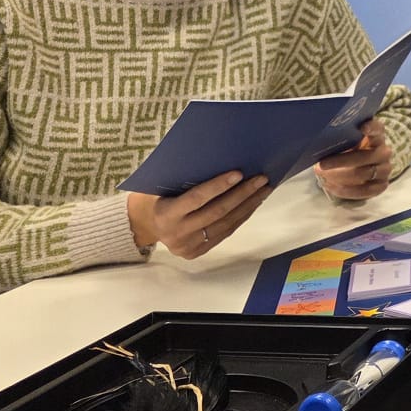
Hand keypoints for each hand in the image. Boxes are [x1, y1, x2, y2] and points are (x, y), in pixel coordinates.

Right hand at [126, 170, 268, 259]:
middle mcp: (177, 232)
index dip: (218, 186)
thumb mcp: (163, 187)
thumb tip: (220, 159)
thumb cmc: (159, 196)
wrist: (147, 225)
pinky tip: (253, 204)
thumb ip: (185, 179)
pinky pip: (226, 232)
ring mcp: (189, 245)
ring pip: (226, 224)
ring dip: (248, 205)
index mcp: (166, 213)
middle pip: (217, 212)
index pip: (196, 198)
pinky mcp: (199, 252)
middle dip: (242, 194)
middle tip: (261, 179)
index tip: (239, 173)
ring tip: (264, 189)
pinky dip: (242, 216)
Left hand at [316, 119, 394, 201]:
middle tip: (322, 164)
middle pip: (365, 156)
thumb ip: (341, 138)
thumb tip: (320, 143)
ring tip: (323, 176)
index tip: (362, 127)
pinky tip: (332, 186)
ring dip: (340, 176)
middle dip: (341, 161)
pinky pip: (364, 190)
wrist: (361, 166)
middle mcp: (384, 152)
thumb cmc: (350, 149)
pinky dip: (346, 190)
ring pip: (364, 174)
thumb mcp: (348, 141)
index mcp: (377, 136)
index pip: (377, 129)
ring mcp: (385, 169)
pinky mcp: (382, 185)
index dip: (371, 128)